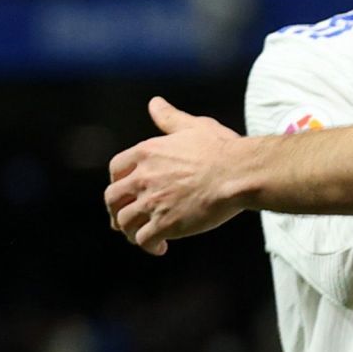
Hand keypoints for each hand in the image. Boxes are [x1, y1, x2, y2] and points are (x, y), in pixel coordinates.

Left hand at [105, 97, 251, 253]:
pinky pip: (144, 240)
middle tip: (124, 219)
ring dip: (131, 231)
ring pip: (125, 222)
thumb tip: (154, 103)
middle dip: (116, 210)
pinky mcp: (165, 224)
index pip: (116, 169)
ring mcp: (152, 203)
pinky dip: (148, 246)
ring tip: (143, 237)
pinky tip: (161, 248)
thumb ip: (170, 118)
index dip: (118, 182)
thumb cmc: (222, 149)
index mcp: (147, 153)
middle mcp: (143, 178)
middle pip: (112, 199)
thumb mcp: (194, 126)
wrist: (239, 174)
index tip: (127, 190)